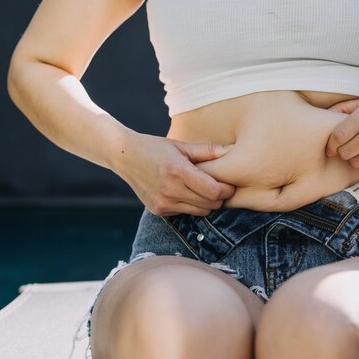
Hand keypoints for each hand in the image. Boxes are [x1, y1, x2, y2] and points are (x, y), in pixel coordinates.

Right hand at [112, 133, 235, 216]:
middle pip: (210, 205)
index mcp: (178, 171)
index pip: (214, 191)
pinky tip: (184, 192)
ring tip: (202, 189)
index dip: (226, 189)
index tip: (229, 183)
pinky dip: (190, 205)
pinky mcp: (159, 211)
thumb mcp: (182, 145)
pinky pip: (185, 213)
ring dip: (206, 203)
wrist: (125, 156)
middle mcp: (170, 191)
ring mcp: (163, 203)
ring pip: (200, 212)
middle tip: (219, 186)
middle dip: (219, 197)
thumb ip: (208, 150)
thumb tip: (233, 150)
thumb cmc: (156, 148)